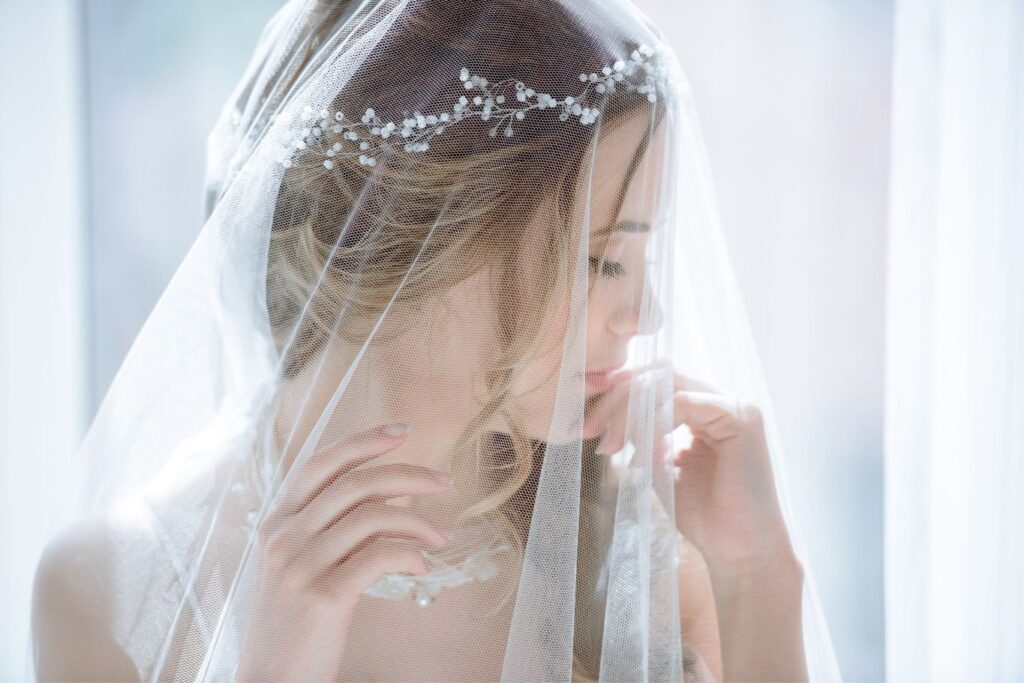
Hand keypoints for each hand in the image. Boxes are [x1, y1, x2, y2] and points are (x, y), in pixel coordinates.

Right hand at [235, 424, 451, 680]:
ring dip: (418, 522)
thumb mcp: (302, 565)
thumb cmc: (295, 623)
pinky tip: (423, 566)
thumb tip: (388, 497)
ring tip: (440, 538)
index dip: (363, 441)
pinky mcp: (323, 596)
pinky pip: (380, 556)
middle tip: (443, 483)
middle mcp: (284, 536)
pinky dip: (410, 555)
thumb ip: (333, 528)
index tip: (402, 432)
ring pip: (373, 516)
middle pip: (356, 483)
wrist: (271, 681)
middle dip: (408, 475)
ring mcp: (300, 565)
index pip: (322, 464)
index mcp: (277, 523)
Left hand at [591, 366, 795, 572]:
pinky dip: (654, 424)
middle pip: (657, 375)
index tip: (587, 424)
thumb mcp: (658, 466)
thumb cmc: (702, 515)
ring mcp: (735, 405)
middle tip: (590, 429)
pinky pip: (684, 402)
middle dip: (616, 399)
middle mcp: (720, 399)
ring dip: (630, 412)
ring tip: (612, 446)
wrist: (738, 552)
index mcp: (703, 407)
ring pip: (667, 383)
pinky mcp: (741, 418)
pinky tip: (643, 454)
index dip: (616, 395)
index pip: (654, 380)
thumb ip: (640, 436)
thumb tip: (607, 415)